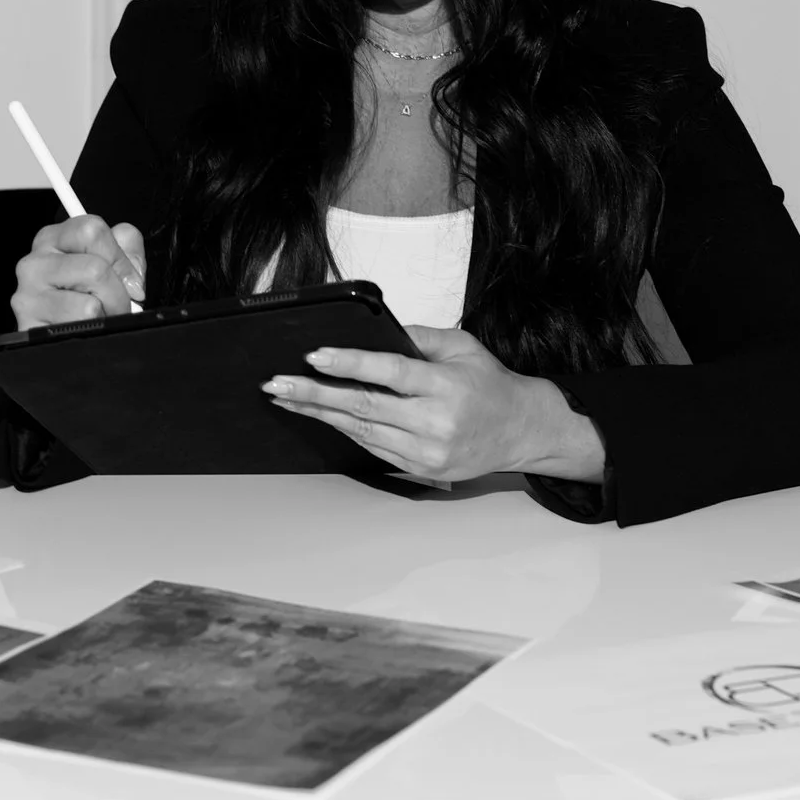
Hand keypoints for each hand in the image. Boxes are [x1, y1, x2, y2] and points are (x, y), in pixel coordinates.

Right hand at [10, 214, 146, 328]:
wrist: (60, 342)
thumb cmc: (86, 299)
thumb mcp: (110, 262)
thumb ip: (127, 249)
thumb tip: (131, 273)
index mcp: (52, 239)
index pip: (92, 230)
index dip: (121, 258)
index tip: (130, 280)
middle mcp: (34, 264)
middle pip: (96, 268)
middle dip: (118, 294)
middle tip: (115, 305)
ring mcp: (28, 296)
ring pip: (90, 305)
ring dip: (105, 316)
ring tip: (97, 318)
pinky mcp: (31, 327)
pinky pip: (80, 329)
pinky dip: (93, 333)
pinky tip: (83, 330)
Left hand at [262, 326, 604, 482]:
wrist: (520, 430)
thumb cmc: (490, 384)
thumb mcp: (462, 346)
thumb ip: (419, 337)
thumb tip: (374, 330)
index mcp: (447, 386)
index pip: (390, 373)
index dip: (349, 364)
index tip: (314, 356)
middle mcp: (435, 422)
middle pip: (364, 407)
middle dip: (314, 394)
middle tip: (278, 384)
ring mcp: (427, 451)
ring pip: (361, 430)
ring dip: (319, 414)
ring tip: (286, 398)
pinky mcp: (421, 469)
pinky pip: (372, 446)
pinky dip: (343, 429)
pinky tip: (320, 415)